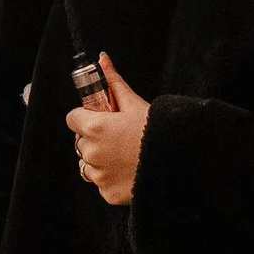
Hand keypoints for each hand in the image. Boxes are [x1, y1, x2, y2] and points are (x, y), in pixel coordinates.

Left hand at [65, 54, 148, 205]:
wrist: (180, 162)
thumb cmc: (158, 130)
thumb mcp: (135, 103)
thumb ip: (113, 82)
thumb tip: (102, 59)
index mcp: (95, 127)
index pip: (73, 119)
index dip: (86, 117)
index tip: (100, 119)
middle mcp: (92, 152)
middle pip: (80, 142)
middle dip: (94, 139)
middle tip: (119, 137)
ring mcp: (99, 175)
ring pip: (88, 165)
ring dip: (100, 161)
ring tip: (125, 155)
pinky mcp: (107, 193)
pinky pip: (101, 183)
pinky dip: (111, 179)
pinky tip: (129, 171)